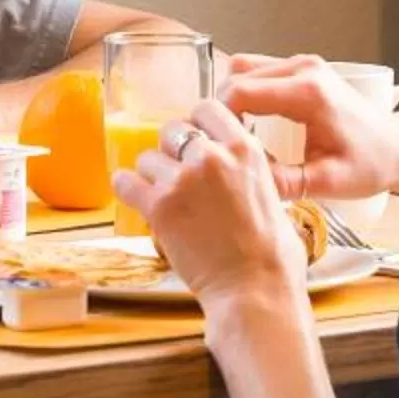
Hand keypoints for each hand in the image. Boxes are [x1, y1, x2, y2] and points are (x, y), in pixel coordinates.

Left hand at [115, 100, 308, 310]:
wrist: (254, 288)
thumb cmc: (272, 255)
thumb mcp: (272, 194)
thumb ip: (246, 171)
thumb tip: (234, 170)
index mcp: (244, 149)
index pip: (207, 108)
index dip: (196, 124)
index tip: (194, 139)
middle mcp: (211, 157)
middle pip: (173, 130)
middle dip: (172, 150)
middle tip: (177, 174)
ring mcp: (182, 180)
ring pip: (148, 157)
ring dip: (152, 174)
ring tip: (163, 196)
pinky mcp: (158, 206)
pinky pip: (126, 182)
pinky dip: (127, 188)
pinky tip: (134, 196)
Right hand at [223, 54, 398, 203]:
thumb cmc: (371, 163)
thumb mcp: (328, 182)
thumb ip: (283, 182)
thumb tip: (243, 180)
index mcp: (308, 92)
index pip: (241, 91)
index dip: (219, 117)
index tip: (215, 144)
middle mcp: (304, 69)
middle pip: (237, 77)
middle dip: (221, 109)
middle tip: (223, 144)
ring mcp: (303, 65)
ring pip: (244, 70)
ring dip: (233, 99)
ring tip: (237, 134)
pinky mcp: (303, 69)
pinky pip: (259, 72)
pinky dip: (247, 93)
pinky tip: (252, 123)